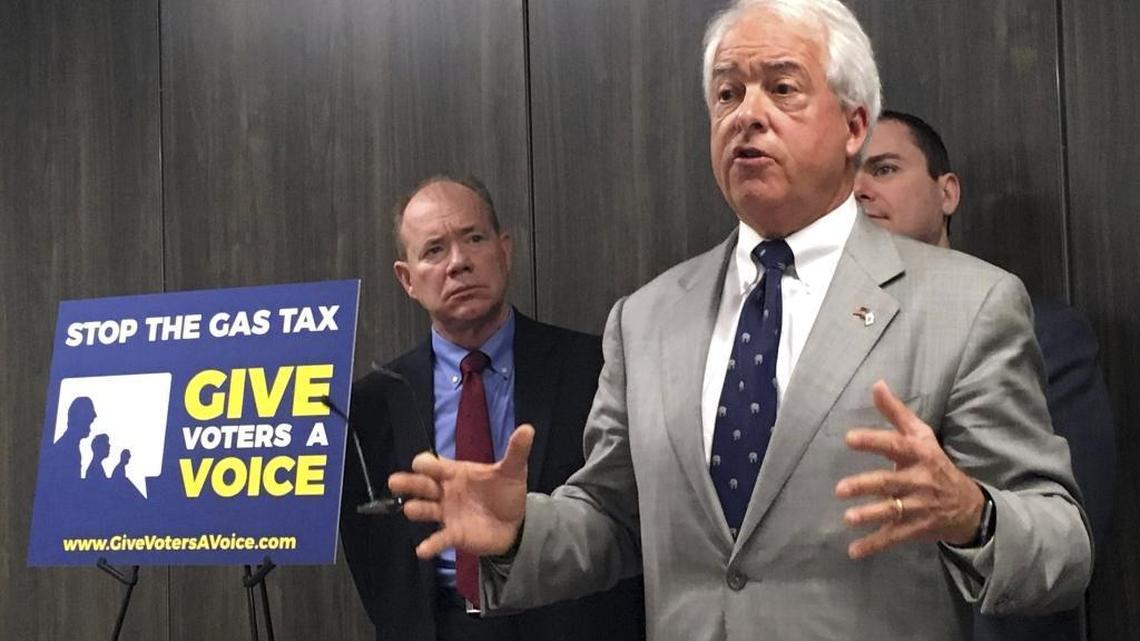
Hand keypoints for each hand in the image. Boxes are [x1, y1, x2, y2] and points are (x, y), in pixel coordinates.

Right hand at [388, 424, 533, 558]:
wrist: (516, 523)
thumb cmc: (506, 492)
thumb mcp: (513, 470)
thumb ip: (516, 451)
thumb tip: (528, 428)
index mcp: (456, 473)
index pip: (436, 466)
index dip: (428, 464)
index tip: (421, 464)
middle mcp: (446, 492)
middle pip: (422, 485)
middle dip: (409, 483)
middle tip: (395, 481)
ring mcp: (447, 513)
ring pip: (425, 510)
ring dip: (416, 509)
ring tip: (410, 509)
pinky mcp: (453, 534)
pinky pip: (439, 539)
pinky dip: (430, 545)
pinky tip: (423, 550)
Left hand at [835, 380, 983, 559]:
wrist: (969, 506)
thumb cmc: (935, 464)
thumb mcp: (921, 436)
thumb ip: (896, 412)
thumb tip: (876, 384)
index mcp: (919, 454)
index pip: (894, 445)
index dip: (873, 441)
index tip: (849, 438)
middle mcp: (919, 480)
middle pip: (889, 482)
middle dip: (865, 486)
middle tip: (840, 489)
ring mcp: (918, 507)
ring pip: (891, 511)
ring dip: (870, 516)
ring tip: (848, 518)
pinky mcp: (915, 529)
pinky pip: (893, 537)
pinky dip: (873, 546)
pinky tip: (853, 552)